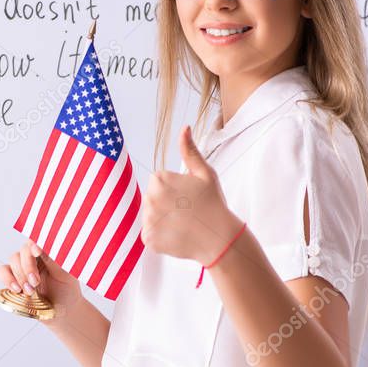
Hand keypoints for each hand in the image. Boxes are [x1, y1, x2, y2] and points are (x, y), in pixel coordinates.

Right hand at [0, 238, 83, 320]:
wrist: (61, 310)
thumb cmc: (66, 290)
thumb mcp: (66, 275)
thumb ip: (54, 261)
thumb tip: (43, 248)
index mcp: (47, 252)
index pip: (37, 241)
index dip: (34, 245)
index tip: (37, 252)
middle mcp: (33, 257)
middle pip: (23, 251)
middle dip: (28, 267)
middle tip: (35, 282)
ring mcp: (22, 267)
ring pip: (13, 260)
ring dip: (20, 276)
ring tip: (30, 291)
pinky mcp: (13, 278)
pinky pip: (3, 272)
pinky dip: (7, 279)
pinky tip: (17, 289)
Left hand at [141, 125, 238, 263]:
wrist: (220, 239)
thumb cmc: (213, 203)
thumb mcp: (204, 173)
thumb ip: (189, 151)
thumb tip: (184, 128)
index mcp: (159, 180)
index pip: (157, 181)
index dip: (173, 188)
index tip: (187, 197)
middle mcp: (149, 198)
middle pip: (151, 197)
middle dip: (165, 203)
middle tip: (186, 211)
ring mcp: (148, 220)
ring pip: (150, 215)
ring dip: (162, 219)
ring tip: (182, 224)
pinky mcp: (148, 239)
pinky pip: (150, 234)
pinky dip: (161, 236)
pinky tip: (177, 235)